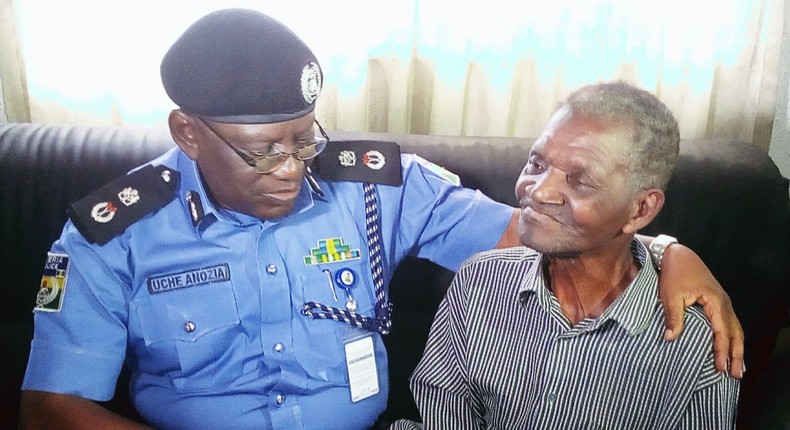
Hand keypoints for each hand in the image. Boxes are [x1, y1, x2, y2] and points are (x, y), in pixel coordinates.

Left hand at [658, 243, 744, 378]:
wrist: (679, 255)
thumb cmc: (675, 273)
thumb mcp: (671, 295)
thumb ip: (674, 316)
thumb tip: (671, 338)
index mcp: (715, 301)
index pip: (721, 331)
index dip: (721, 351)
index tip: (720, 368)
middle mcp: (724, 303)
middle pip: (735, 333)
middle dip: (736, 355)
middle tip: (736, 374)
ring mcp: (723, 302)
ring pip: (735, 329)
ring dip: (737, 348)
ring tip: (738, 367)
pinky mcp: (718, 302)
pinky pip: (729, 323)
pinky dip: (732, 338)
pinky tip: (730, 348)